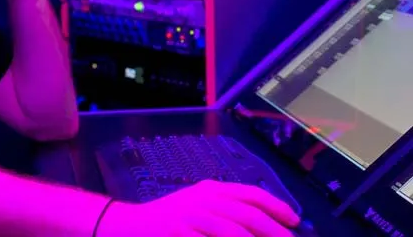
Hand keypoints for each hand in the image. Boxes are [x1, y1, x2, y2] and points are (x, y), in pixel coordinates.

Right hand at [97, 181, 299, 236]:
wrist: (128, 226)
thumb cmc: (169, 220)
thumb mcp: (198, 208)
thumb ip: (226, 213)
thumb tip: (264, 226)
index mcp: (210, 190)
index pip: (248, 193)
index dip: (275, 205)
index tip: (295, 220)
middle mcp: (202, 200)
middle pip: (246, 214)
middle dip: (273, 232)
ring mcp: (189, 217)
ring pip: (231, 231)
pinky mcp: (176, 232)